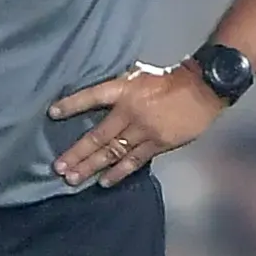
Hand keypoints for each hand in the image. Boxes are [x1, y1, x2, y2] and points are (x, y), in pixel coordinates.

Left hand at [50, 62, 224, 188]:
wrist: (203, 89)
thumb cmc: (170, 78)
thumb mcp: (140, 73)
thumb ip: (120, 87)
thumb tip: (100, 97)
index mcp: (125, 90)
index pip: (93, 96)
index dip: (72, 105)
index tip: (52, 113)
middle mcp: (130, 112)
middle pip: (98, 136)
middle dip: (76, 153)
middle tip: (58, 168)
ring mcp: (144, 130)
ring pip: (112, 152)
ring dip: (91, 167)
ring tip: (72, 179)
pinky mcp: (158, 144)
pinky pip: (134, 161)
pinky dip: (118, 172)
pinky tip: (103, 182)